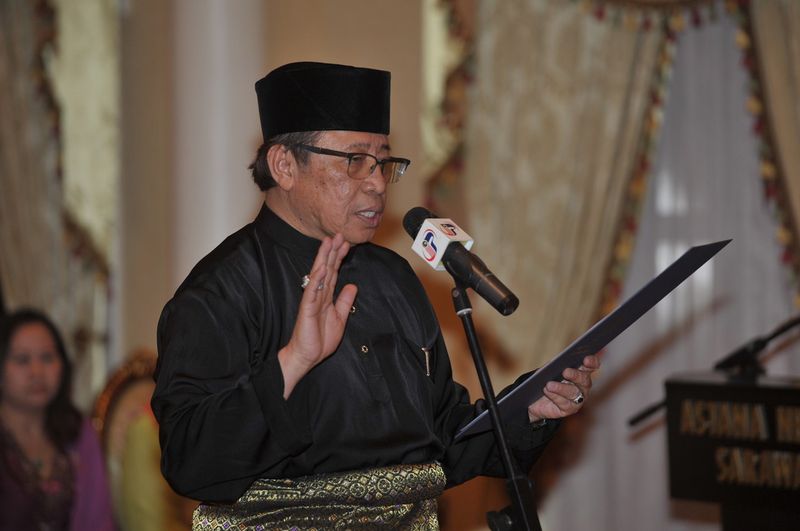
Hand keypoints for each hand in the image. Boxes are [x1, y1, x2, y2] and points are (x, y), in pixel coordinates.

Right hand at [278, 234, 356, 397]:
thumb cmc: (319, 339)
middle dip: (332, 251)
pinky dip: (316, 279)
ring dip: (324, 258)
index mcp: (325, 296)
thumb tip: (352, 285)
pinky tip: (321, 267)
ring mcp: (311, 300)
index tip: (346, 243)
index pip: (333, 272)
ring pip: (319, 275)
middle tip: (339, 234)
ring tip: (329, 242)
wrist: (307, 356)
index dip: (339, 258)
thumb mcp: (339, 317)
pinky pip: (312, 291)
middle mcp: (318, 294)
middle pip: (326, 268)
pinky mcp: (306, 308)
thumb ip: (344, 301)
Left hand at [528, 355, 599, 422]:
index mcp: (582, 371)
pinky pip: (564, 403)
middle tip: (565, 371)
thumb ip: (555, 364)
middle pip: (583, 379)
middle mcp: (583, 385)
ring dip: (561, 388)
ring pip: (573, 392)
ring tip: (549, 384)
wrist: (534, 399)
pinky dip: (554, 396)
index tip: (586, 359)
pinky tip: (547, 391)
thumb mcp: (548, 368)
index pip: (591, 365)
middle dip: (575, 375)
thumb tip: (556, 362)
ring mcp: (578, 398)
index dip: (592, 362)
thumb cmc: (545, 379)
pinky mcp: (570, 409)